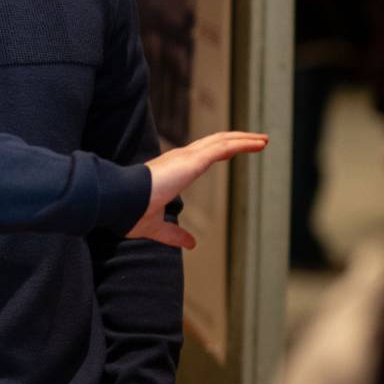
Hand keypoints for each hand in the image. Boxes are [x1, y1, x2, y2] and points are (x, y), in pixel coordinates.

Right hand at [129, 131, 268, 247]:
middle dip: (236, 140)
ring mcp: (185, 157)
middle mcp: (180, 158)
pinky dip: (243, 143)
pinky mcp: (191, 160)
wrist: (119, 203)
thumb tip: (191, 244)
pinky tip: (259, 144)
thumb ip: (173, 234)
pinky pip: (223, 147)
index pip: (202, 155)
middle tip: (258, 141)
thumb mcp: (156, 227)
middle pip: (215, 143)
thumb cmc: (130, 212)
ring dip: (244, 139)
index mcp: (172, 170)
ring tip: (264, 140)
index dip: (221, 151)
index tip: (236, 150)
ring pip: (222, 141)